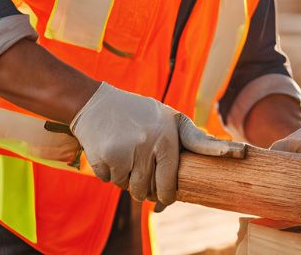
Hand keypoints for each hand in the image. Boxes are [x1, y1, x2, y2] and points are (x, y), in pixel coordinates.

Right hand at [71, 82, 246, 207]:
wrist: (96, 103)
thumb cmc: (140, 114)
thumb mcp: (170, 119)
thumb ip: (192, 141)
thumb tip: (203, 170)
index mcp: (167, 137)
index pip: (169, 182)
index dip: (167, 195)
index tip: (165, 198)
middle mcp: (149, 144)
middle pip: (147, 190)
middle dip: (143, 188)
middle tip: (139, 170)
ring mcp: (126, 150)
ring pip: (128, 187)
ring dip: (125, 179)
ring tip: (125, 155)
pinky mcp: (106, 156)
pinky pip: (109, 180)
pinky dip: (108, 172)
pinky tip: (109, 151)